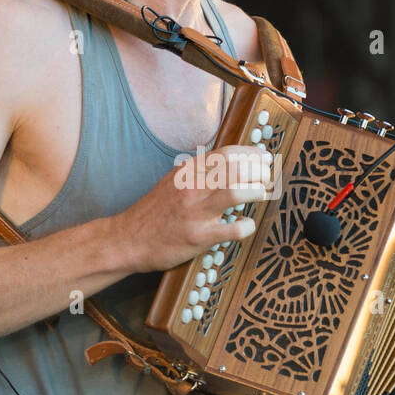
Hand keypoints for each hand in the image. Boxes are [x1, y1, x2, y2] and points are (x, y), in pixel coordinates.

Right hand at [118, 144, 271, 272]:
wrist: (128, 240)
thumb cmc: (154, 213)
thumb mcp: (172, 182)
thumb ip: (197, 172)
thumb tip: (227, 163)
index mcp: (186, 172)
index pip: (226, 153)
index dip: (251, 154)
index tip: (263, 158)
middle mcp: (191, 188)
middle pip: (235, 169)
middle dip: (258, 171)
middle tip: (267, 178)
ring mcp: (194, 212)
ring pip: (235, 192)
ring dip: (256, 192)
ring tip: (261, 195)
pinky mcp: (197, 237)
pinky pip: (231, 229)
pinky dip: (246, 226)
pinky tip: (246, 225)